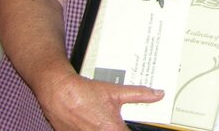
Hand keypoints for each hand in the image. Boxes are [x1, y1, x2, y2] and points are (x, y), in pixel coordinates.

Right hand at [37, 71, 162, 130]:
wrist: (59, 93)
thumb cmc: (85, 93)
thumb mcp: (116, 91)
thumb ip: (139, 94)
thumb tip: (158, 94)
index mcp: (112, 129)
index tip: (133, 127)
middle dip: (120, 128)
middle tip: (119, 122)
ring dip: (107, 128)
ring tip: (103, 120)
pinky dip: (93, 129)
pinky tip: (93, 122)